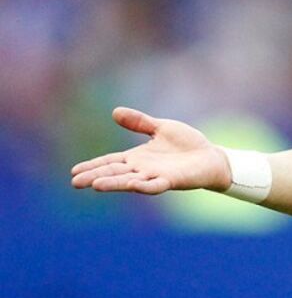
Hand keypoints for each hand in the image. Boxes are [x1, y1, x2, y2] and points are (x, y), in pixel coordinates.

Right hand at [70, 107, 232, 194]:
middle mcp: (143, 169)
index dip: (93, 166)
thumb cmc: (187, 143)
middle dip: (95, 176)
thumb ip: (140, 122)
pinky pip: (156, 185)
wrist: (211, 156)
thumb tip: (115, 111)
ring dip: (114, 183)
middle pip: (114, 173)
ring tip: (95, 185)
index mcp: (138, 157)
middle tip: (75, 182)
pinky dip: (144, 186)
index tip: (74, 171)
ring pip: (130, 181)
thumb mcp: (161, 128)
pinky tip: (133, 185)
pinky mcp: (172, 181)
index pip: (110, 162)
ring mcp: (156, 176)